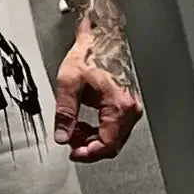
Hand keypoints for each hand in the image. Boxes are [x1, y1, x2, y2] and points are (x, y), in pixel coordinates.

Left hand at [53, 26, 141, 162]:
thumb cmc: (90, 54)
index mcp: (119, 105)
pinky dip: (97, 131)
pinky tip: (83, 125)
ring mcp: (130, 108)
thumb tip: (62, 136)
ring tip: (72, 130)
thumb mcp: (68, 83)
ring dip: (91, 139)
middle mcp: (130, 109)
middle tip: (68, 141)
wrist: (103, 39)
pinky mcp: (126, 107)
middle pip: (112, 144)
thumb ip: (65, 113)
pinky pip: (114, 129)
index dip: (88, 154)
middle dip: (88, 147)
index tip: (72, 154)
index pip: (107, 144)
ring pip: (113, 138)